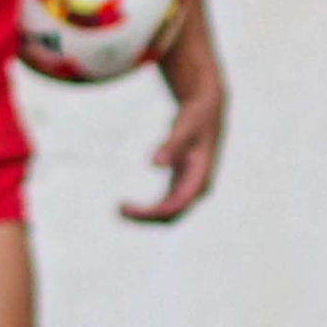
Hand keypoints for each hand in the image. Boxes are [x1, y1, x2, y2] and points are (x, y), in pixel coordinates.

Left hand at [122, 38, 223, 221]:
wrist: (209, 108)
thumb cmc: (196, 116)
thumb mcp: (184, 127)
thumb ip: (171, 145)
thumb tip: (155, 163)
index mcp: (200, 179)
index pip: (174, 207)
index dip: (150, 213)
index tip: (126, 209)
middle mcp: (197, 188)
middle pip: (171, 216)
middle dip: (146, 218)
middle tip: (118, 210)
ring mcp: (190, 187)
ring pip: (169, 213)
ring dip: (145, 216)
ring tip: (120, 209)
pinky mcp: (182, 183)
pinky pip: (165, 205)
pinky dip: (148, 209)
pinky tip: (129, 205)